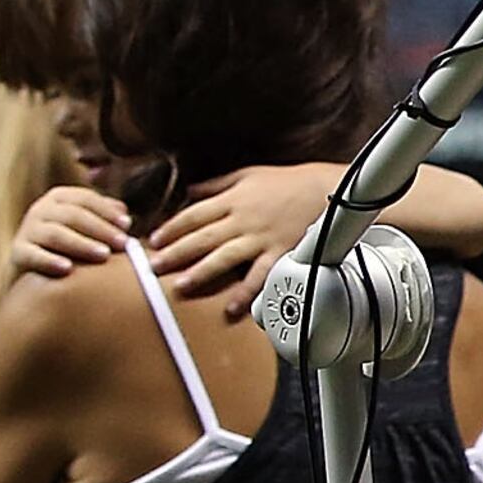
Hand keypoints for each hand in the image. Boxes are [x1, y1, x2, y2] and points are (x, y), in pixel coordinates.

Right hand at [7, 186, 131, 282]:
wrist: (32, 271)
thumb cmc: (71, 245)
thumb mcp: (86, 227)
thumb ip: (105, 218)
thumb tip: (125, 214)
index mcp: (59, 198)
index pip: (85, 199)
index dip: (107, 211)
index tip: (128, 225)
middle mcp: (41, 209)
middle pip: (73, 215)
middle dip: (100, 229)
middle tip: (124, 244)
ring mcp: (28, 230)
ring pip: (55, 234)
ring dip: (81, 244)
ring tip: (104, 256)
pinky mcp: (18, 252)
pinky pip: (32, 255)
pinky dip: (49, 261)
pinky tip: (67, 269)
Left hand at [146, 164, 344, 321]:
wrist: (328, 191)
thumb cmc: (289, 182)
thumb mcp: (248, 175)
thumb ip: (216, 185)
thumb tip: (191, 191)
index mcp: (233, 199)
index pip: (194, 215)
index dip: (172, 228)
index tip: (154, 241)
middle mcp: (243, 220)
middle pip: (202, 238)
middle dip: (176, 253)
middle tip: (154, 267)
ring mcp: (261, 239)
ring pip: (224, 257)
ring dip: (201, 272)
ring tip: (181, 285)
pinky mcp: (280, 254)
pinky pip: (259, 277)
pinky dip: (245, 293)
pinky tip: (231, 307)